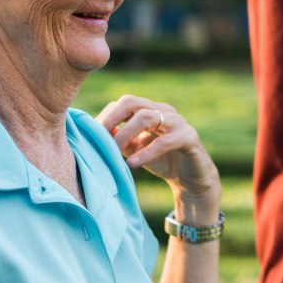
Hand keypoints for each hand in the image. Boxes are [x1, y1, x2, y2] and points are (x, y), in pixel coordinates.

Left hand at [98, 96, 220, 203]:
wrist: (191, 179)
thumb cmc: (162, 161)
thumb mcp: (135, 149)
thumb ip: (119, 139)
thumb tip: (95, 133)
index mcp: (150, 110)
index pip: (123, 103)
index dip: (106, 117)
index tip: (91, 136)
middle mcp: (163, 111)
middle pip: (132, 102)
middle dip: (112, 119)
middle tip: (99, 139)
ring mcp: (177, 122)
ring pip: (147, 117)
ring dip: (126, 134)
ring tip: (114, 151)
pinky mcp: (189, 137)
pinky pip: (165, 141)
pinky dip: (147, 152)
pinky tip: (132, 164)